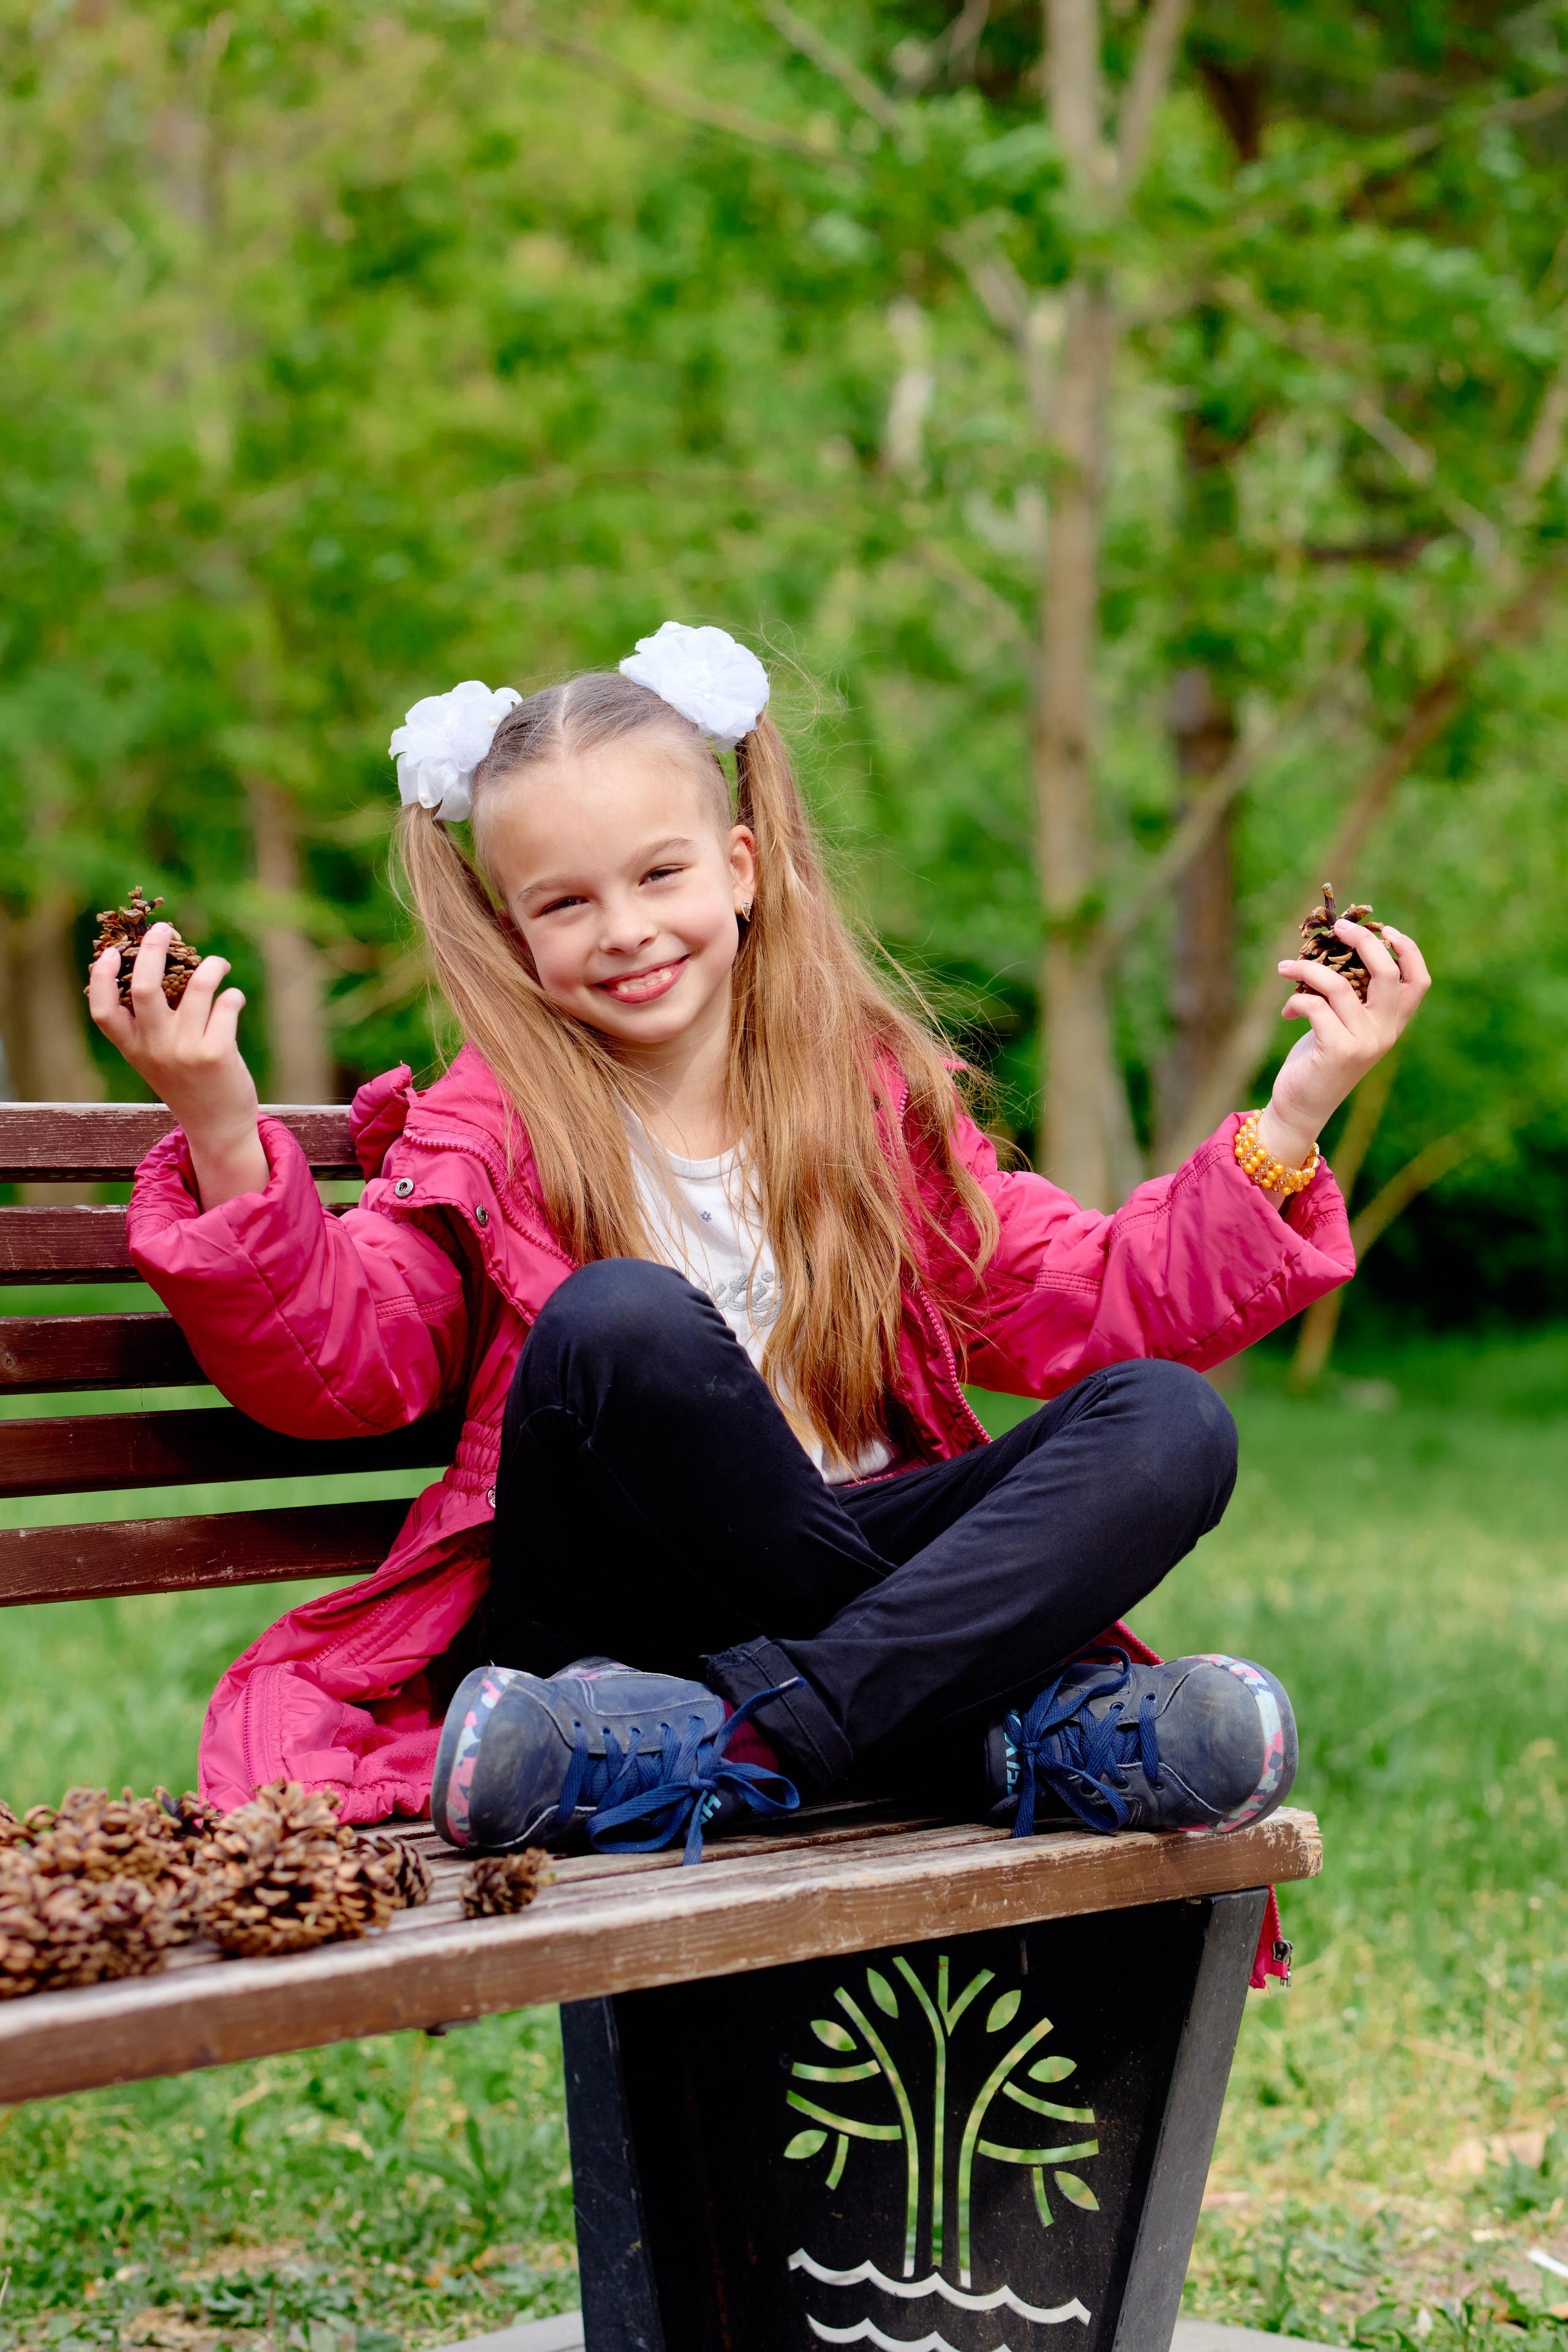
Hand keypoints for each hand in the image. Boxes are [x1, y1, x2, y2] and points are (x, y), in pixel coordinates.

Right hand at [87, 922, 268, 1208]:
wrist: (217, 1127)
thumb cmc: (188, 1083)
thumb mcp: (157, 1058)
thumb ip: (151, 1024)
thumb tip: (159, 967)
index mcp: (133, 1048)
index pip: (103, 1010)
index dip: (101, 978)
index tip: (112, 952)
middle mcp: (154, 1048)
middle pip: (145, 986)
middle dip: (154, 948)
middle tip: (166, 928)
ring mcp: (185, 1051)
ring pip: (197, 987)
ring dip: (212, 966)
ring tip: (219, 964)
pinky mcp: (217, 1054)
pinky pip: (226, 1004)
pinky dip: (233, 995)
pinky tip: (233, 999)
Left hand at [1254, 918, 1430, 1175]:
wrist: (1300, 1108)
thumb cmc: (1317, 1061)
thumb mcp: (1341, 1026)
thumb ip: (1349, 999)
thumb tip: (1333, 951)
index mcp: (1392, 1024)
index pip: (1419, 981)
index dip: (1408, 950)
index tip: (1386, 930)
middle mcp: (1385, 1032)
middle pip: (1387, 972)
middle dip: (1363, 942)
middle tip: (1338, 929)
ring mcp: (1365, 1042)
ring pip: (1340, 986)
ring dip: (1308, 970)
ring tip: (1286, 967)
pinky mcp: (1339, 1050)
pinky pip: (1316, 1006)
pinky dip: (1297, 1000)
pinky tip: (1287, 1010)